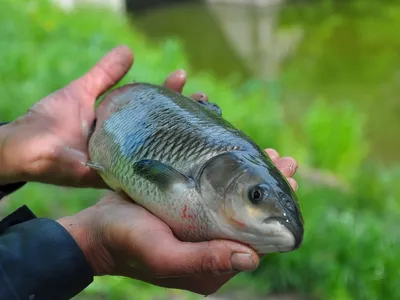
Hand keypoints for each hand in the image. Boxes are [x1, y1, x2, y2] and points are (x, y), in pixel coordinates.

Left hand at [0, 46, 206, 187]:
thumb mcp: (83, 91)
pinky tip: (184, 164)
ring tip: (201, 122)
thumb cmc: (52, 119)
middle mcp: (128, 141)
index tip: (184, 78)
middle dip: (184, 112)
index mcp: (122, 121)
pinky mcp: (114, 178)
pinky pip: (140, 176)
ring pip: (157, 151)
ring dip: (179, 140)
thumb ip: (105, 74)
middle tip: (203, 99)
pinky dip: (161, 171)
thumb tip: (129, 50)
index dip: (169, 92)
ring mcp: (124, 160)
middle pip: (161, 127)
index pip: (152, 105)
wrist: (29, 148)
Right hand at [57, 151, 297, 295]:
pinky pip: (214, 188)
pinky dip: (227, 169)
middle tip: (283, 160)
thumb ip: (205, 259)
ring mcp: (198, 225)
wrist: (94, 230)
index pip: (256, 237)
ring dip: (251, 174)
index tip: (290, 181)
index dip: (276, 211)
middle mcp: (210, 244)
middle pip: (249, 214)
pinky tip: (234, 149)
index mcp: (212, 263)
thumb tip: (253, 259)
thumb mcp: (165, 255)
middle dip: (269, 186)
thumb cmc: (126, 244)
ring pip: (234, 198)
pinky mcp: (185, 207)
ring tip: (266, 151)